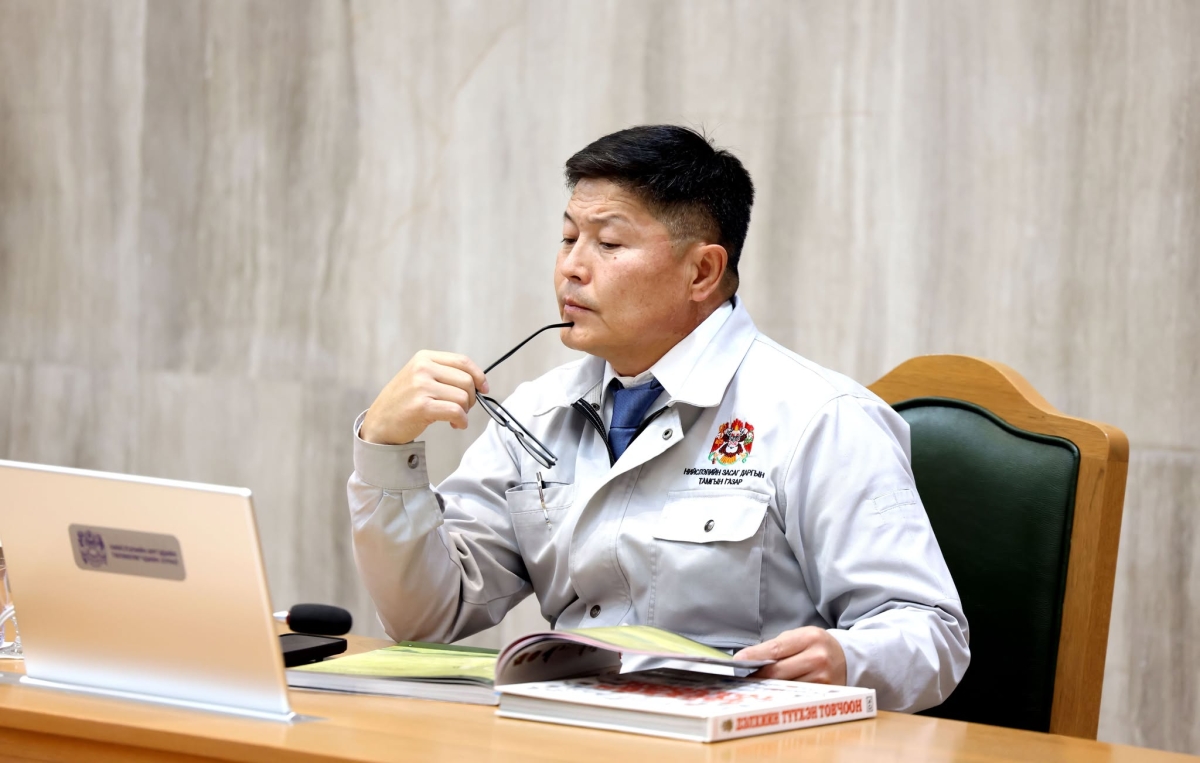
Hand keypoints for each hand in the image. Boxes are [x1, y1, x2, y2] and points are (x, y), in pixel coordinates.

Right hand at [360, 351, 488, 444]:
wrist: (379, 423)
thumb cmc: (404, 402)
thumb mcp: (420, 378)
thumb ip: (444, 374)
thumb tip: (479, 383)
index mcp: (424, 358)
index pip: (462, 361)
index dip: (478, 376)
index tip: (484, 388)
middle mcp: (422, 368)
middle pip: (466, 381)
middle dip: (470, 398)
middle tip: (461, 409)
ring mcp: (421, 386)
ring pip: (463, 397)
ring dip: (465, 412)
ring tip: (454, 418)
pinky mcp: (422, 405)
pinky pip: (456, 411)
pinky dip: (461, 420)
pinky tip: (455, 424)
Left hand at [733, 626, 846, 684]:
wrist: (847, 659)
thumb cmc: (817, 646)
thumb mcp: (800, 636)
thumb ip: (777, 646)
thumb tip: (748, 659)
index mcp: (809, 638)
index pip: (775, 649)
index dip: (754, 656)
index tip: (737, 661)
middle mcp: (817, 658)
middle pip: (778, 672)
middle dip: (756, 675)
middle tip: (740, 677)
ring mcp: (822, 679)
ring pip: (785, 687)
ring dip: (767, 687)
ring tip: (754, 685)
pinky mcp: (823, 695)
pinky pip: (795, 696)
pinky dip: (781, 694)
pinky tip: (772, 692)